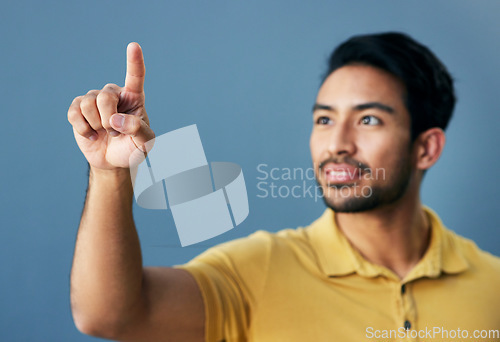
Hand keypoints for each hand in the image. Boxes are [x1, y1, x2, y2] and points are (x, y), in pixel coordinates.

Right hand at [68, 42, 154, 169]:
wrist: (114, 160)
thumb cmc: (132, 148)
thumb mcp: (144, 143)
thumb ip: (137, 130)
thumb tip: (116, 120)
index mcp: (134, 98)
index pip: (135, 77)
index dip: (134, 61)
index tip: (133, 45)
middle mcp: (114, 94)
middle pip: (105, 97)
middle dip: (108, 120)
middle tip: (115, 133)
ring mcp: (95, 100)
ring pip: (88, 104)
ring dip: (96, 125)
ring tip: (104, 133)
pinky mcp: (79, 109)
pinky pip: (74, 113)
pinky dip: (83, 129)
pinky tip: (92, 135)